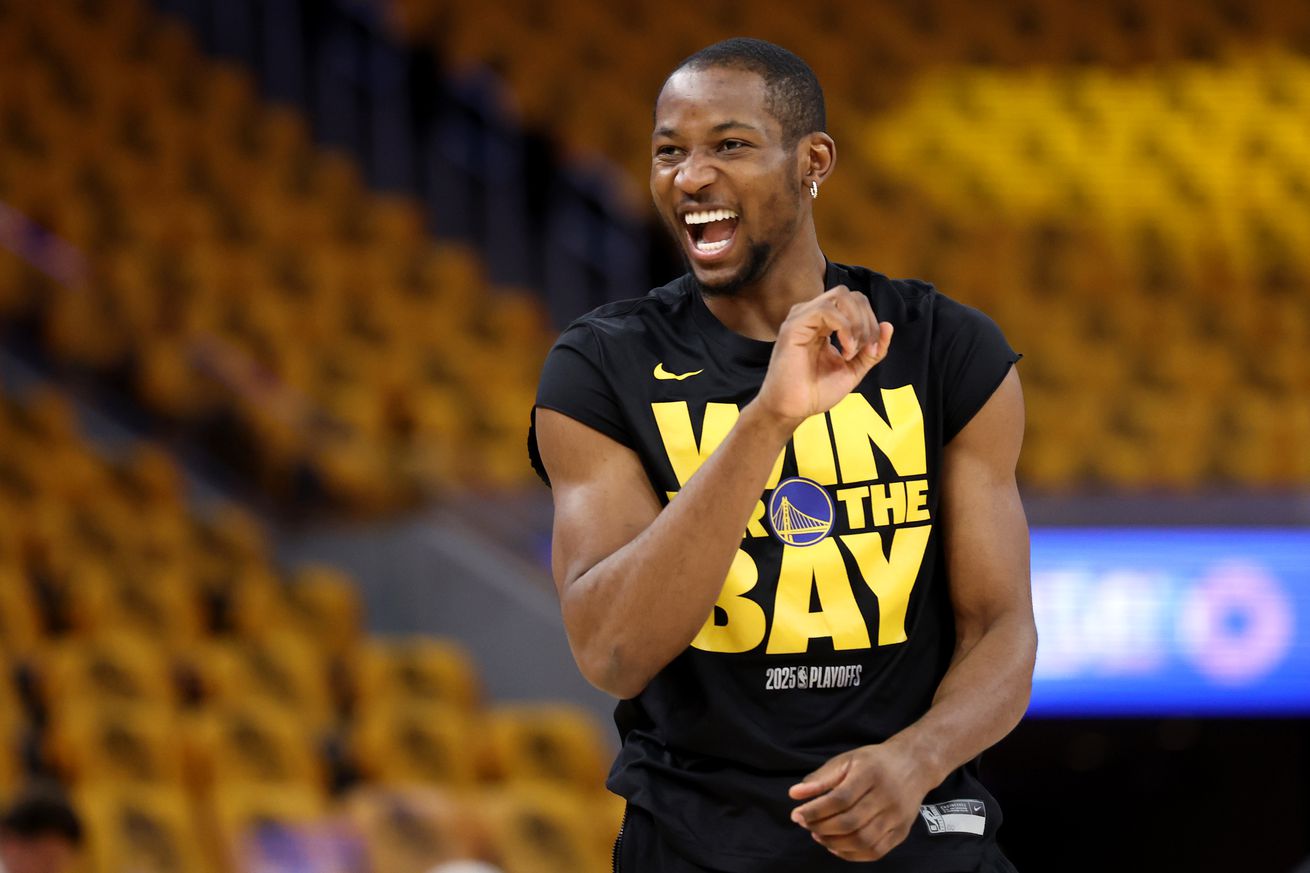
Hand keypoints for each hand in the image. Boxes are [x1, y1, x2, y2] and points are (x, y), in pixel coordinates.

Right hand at [753, 286, 893, 425]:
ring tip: (852, 350)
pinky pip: (826, 309)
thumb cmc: (816, 392)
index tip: (871, 351)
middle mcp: (813, 315)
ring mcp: (802, 317)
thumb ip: (871, 351)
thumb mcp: (854, 369)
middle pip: (852, 295)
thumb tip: (888, 326)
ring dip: (857, 323)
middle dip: (867, 320)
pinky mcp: (794, 325)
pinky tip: (844, 350)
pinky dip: (845, 328)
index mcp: (825, 323)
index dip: (872, 322)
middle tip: (864, 349)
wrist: (793, 409)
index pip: (856, 304)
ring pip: (841, 295)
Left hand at [787, 740, 932, 861]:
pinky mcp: (902, 832)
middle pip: (850, 822)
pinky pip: (875, 851)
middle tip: (806, 825)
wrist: (914, 765)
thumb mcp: (847, 760)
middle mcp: (887, 796)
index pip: (840, 799)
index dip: (815, 810)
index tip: (797, 814)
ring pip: (862, 841)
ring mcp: (897, 817)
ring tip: (819, 835)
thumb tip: (794, 794)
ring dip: (834, 843)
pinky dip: (852, 854)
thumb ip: (821, 778)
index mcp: (871, 773)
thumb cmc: (874, 762)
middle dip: (821, 828)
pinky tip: (837, 846)